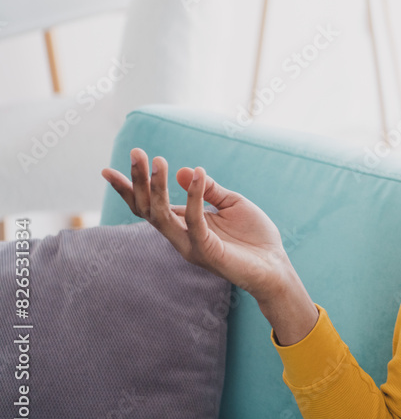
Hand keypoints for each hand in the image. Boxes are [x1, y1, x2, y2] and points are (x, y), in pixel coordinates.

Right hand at [101, 147, 294, 300]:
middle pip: (147, 209)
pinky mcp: (206, 251)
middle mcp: (181, 236)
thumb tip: (182, 170)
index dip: (128, 189)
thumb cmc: (254, 237)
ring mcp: (190, 245)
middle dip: (138, 181)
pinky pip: (195, 220)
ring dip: (158, 187)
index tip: (107, 169)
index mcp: (183, 224)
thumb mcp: (231, 203)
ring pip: (162, 215)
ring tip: (159, 161)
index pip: (148, 206)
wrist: (275, 266)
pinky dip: (195, 195)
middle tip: (135, 152)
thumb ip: (208, 189)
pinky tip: (198, 174)